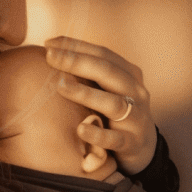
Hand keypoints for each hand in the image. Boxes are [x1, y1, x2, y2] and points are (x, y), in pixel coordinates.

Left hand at [43, 36, 156, 175]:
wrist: (143, 147)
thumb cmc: (115, 113)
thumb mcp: (108, 89)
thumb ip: (88, 74)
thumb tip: (51, 52)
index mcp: (129, 74)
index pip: (102, 54)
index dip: (76, 46)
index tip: (48, 44)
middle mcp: (135, 92)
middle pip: (107, 71)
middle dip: (77, 62)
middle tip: (49, 56)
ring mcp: (136, 117)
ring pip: (112, 103)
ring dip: (85, 93)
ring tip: (60, 86)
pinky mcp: (132, 142)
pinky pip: (114, 139)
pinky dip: (98, 134)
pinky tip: (80, 129)